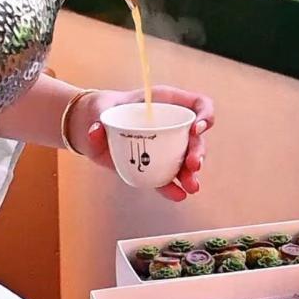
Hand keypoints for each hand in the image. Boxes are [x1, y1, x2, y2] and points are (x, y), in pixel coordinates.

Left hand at [68, 85, 213, 201]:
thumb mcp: (102, 107)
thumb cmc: (105, 109)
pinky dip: (173, 187)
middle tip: (193, 164)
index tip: (197, 128)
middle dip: (199, 151)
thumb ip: (99, 116)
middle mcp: (170, 125)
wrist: (93, 125)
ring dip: (191, 174)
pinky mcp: (153, 165)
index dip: (204, 114)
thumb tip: (96, 129)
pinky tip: (179, 195)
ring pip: (186, 160)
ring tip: (191, 186)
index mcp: (166, 104)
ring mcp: (165, 147)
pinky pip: (167, 177)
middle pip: (196, 137)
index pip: (198, 105)